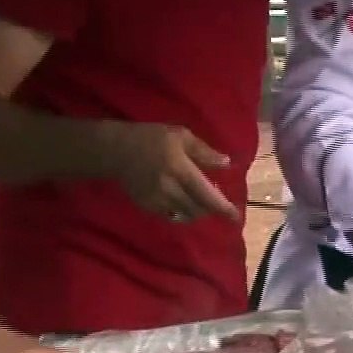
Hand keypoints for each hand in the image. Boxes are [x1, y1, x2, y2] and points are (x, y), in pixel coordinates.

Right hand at [107, 122, 239, 224]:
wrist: (116, 151)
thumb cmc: (151, 138)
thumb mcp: (180, 135)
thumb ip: (204, 151)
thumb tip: (226, 164)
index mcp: (180, 169)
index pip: (206, 194)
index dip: (222, 207)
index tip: (235, 216)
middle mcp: (170, 189)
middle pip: (197, 209)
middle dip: (210, 208)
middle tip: (215, 199)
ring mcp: (157, 200)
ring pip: (185, 215)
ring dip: (197, 211)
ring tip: (200, 201)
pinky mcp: (148, 207)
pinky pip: (170, 216)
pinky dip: (181, 212)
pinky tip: (182, 202)